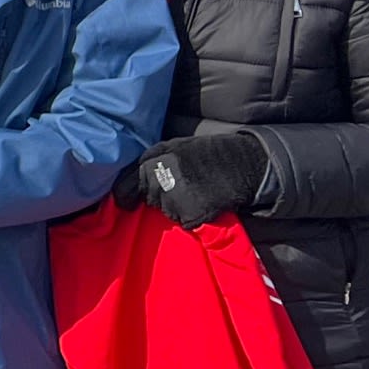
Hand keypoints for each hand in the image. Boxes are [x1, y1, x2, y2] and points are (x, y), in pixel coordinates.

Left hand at [113, 130, 271, 230]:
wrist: (243, 163)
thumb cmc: (207, 154)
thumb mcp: (174, 147)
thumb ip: (151, 160)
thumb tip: (132, 178)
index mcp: (153, 161)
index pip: (127, 185)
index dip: (126, 196)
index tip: (127, 204)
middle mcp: (160, 179)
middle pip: (150, 199)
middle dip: (161, 197)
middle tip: (184, 188)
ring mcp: (174, 198)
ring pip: (167, 211)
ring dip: (178, 207)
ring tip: (197, 192)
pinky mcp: (190, 215)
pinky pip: (185, 221)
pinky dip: (194, 217)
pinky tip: (207, 203)